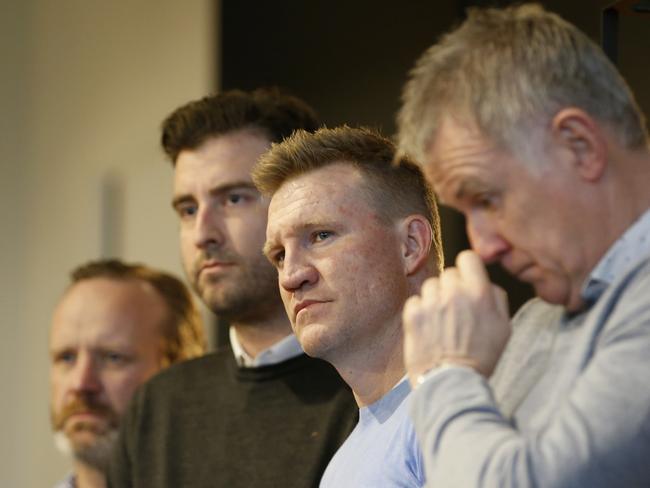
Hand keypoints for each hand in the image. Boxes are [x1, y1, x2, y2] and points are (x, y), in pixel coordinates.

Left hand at [403, 250, 510, 383]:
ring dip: (435, 298)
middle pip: (449, 272)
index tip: (467, 279)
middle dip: (452, 287)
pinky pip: (415, 300)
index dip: (467, 268)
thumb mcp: (504, 327)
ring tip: (442, 320)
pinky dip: (420, 310)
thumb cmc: (481, 357)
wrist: (452, 382)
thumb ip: (496, 298)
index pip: (467, 257)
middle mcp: (454, 293)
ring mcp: (431, 303)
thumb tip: (485, 282)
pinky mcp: (412, 314)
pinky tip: (429, 326)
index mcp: (479, 293)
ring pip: (431, 285)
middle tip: (456, 309)